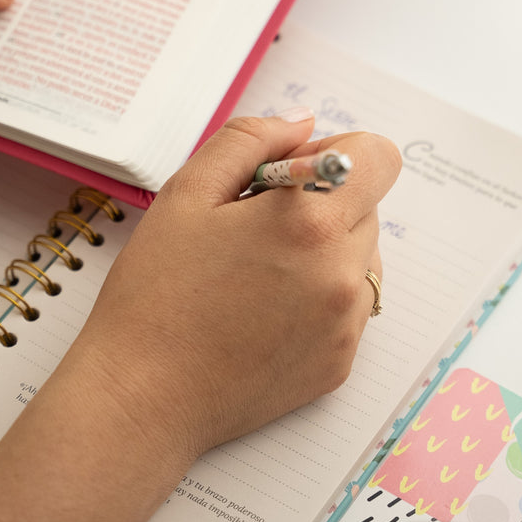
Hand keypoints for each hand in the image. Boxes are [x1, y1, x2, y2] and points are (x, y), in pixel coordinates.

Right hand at [75, 111, 402, 463]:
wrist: (144, 396)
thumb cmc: (155, 294)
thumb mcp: (187, 194)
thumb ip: (251, 140)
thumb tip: (305, 125)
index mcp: (310, 223)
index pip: (378, 158)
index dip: (334, 154)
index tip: (291, 177)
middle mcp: (343, 274)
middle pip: (367, 209)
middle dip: (323, 207)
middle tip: (255, 233)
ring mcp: (347, 326)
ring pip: (361, 260)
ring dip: (325, 254)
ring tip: (259, 279)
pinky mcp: (341, 364)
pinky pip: (349, 310)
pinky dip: (319, 301)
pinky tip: (264, 316)